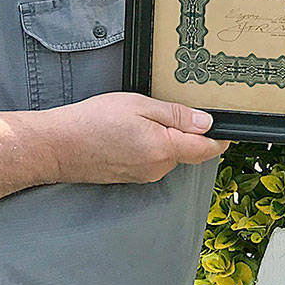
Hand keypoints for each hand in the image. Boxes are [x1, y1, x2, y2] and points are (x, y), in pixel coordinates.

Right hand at [47, 92, 228, 184]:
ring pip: (169, 155)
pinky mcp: (130, 177)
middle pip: (188, 150)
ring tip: (139, 118)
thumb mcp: (139, 106)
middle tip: (166, 108)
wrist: (56, 146)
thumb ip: (177, 115)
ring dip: (165, 137)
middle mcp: (157, 169)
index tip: (227, 127)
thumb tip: (207, 123)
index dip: (220, 138)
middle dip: (186, 131)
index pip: (206, 149)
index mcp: (164, 149)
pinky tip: (129, 132)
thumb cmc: (93, 122)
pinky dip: (149, 145)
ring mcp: (143, 176)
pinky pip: (152, 160)